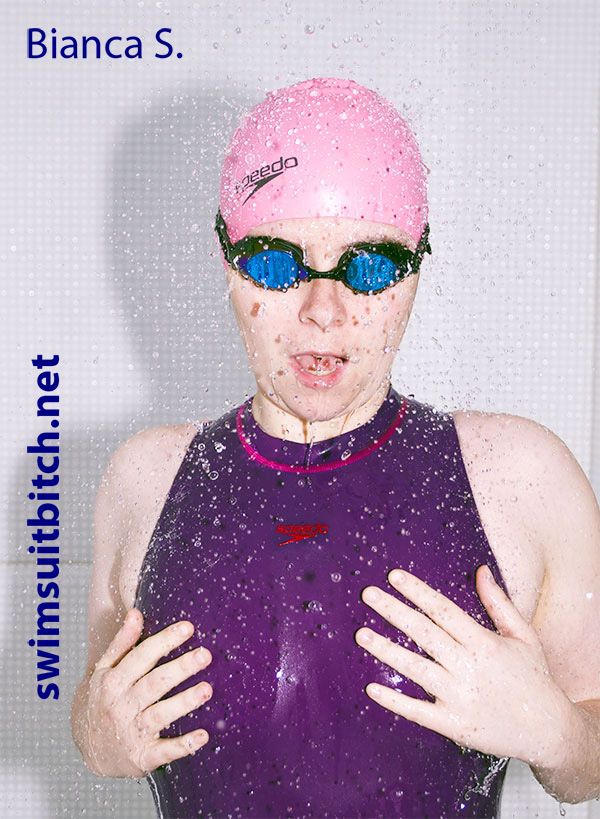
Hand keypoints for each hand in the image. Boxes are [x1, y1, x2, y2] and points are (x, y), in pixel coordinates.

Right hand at [84, 608, 212, 777]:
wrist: (89, 749)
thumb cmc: (102, 701)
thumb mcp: (103, 671)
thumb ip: (121, 644)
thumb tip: (136, 613)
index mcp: (113, 681)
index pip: (141, 657)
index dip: (164, 641)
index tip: (188, 627)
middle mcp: (122, 705)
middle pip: (154, 684)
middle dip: (180, 668)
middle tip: (205, 655)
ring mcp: (132, 732)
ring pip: (160, 715)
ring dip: (184, 702)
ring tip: (207, 689)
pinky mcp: (142, 756)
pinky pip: (164, 750)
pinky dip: (183, 745)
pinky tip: (203, 735)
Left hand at [354, 564, 572, 767]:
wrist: (549, 731)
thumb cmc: (534, 678)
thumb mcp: (523, 635)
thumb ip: (498, 602)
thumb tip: (480, 570)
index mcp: (485, 644)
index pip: (443, 611)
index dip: (417, 592)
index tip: (394, 576)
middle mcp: (469, 668)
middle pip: (424, 634)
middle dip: (394, 611)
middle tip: (368, 594)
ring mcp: (460, 698)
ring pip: (416, 670)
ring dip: (386, 650)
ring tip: (361, 634)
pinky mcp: (454, 725)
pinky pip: (418, 711)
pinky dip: (394, 700)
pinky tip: (371, 687)